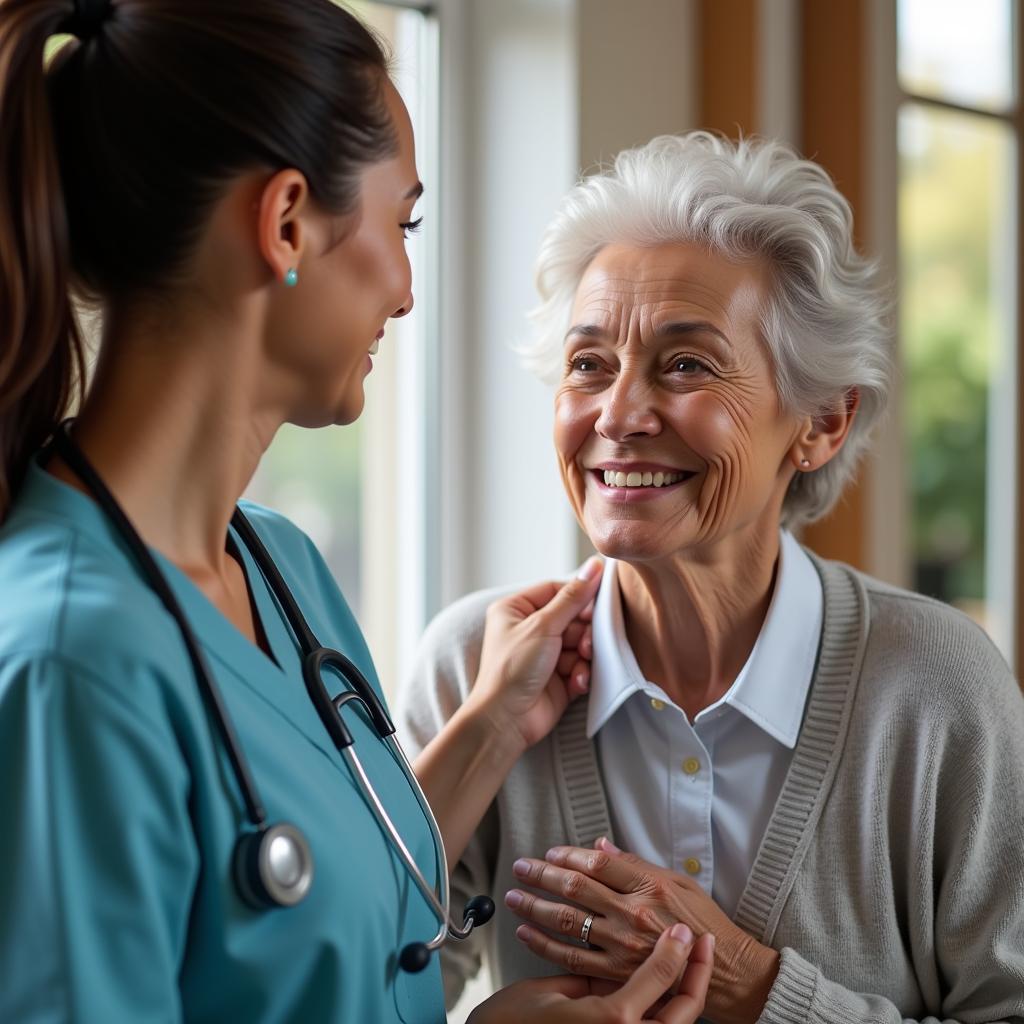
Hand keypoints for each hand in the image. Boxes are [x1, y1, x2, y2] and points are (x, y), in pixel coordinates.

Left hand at [468, 558, 602, 750]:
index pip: (556, 590)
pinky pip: (580, 666)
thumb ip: (572, 598)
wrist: (506, 719)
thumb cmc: (512, 669)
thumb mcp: (543, 626)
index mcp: (516, 610)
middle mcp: (529, 630)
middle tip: (585, 644)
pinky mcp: (557, 677)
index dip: (579, 596)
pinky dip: (581, 674)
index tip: (598, 602)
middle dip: (583, 632)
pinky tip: (574, 683)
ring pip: (580, 643)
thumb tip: (593, 567)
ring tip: (578, 665)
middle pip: (573, 618)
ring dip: (584, 655)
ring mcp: (544, 654)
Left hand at [505, 839, 779, 1023]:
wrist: (722, 970)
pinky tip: (526, 932)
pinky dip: (544, 944)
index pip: (597, 863)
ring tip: (514, 896)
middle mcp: (633, 913)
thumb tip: (600, 846)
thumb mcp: (677, 880)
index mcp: (649, 885)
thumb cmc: (703, 920)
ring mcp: (622, 945)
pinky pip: (571, 956)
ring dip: (535, 906)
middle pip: (575, 887)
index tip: (550, 851)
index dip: (568, 854)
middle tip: (521, 866)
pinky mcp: (616, 973)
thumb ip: (635, 865)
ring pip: (567, 921)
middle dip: (542, 874)